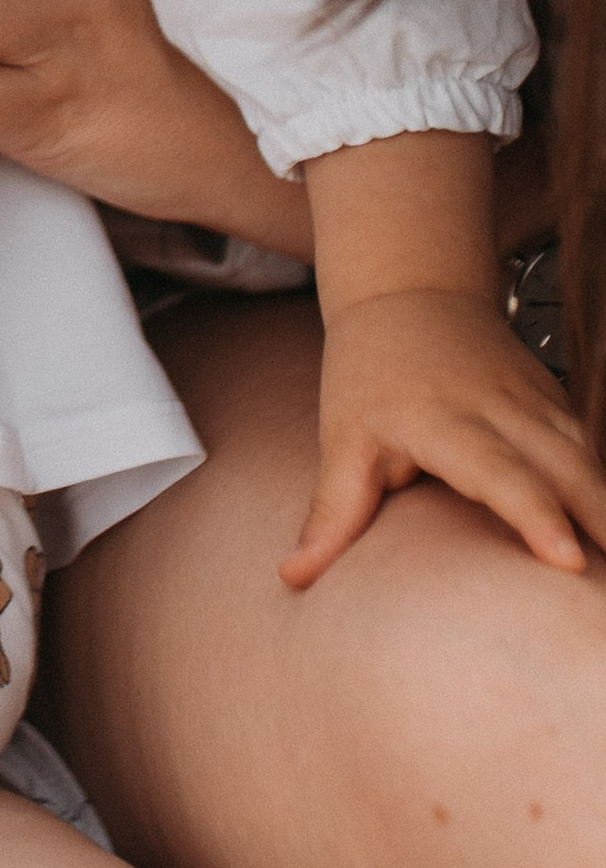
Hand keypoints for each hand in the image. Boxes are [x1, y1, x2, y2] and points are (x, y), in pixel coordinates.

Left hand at [282, 285, 605, 584]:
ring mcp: (535, 400)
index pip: (498, 472)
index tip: (569, 559)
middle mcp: (499, 408)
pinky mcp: (556, 398)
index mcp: (442, 420)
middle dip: (600, 521)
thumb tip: (293, 576)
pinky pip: (591, 445)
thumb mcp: (343, 437)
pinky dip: (605, 486)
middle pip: (565, 468)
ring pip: (588, 456)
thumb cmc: (369, 372)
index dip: (536, 516)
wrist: (409, 292)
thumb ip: (333, 510)